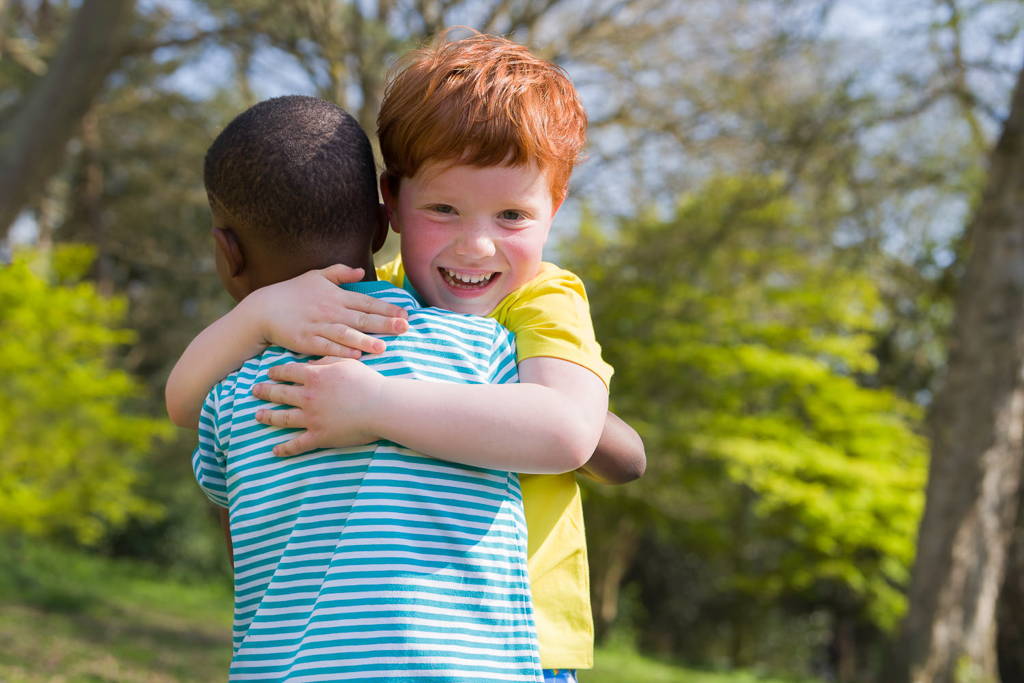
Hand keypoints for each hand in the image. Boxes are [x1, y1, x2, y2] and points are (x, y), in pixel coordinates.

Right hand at [244, 264, 408, 357]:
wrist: (264, 309)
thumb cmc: (292, 292)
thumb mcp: (316, 276)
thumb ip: (340, 273)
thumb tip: (360, 271)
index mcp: (336, 296)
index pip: (366, 302)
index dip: (387, 308)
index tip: (405, 314)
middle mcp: (330, 311)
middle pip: (361, 318)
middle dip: (384, 323)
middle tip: (404, 328)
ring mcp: (318, 326)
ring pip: (346, 334)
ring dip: (365, 340)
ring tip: (383, 346)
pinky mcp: (306, 341)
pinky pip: (326, 347)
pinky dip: (341, 351)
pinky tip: (355, 355)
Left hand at [252, 357, 385, 455]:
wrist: (381, 406)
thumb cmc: (368, 382)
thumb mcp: (347, 363)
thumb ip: (326, 361)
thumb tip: (311, 364)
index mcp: (314, 377)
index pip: (288, 372)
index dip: (277, 372)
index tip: (270, 373)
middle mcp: (308, 397)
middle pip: (280, 394)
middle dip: (265, 392)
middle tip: (256, 391)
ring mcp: (311, 418)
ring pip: (283, 418)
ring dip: (268, 417)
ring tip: (258, 416)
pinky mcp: (319, 437)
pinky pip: (297, 444)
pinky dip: (285, 449)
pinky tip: (275, 451)